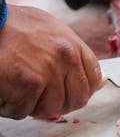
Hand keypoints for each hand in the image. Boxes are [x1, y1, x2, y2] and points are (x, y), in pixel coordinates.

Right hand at [0, 5, 101, 119]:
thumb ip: (69, 53)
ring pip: (50, 109)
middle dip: (58, 104)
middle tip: (39, 97)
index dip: (81, 91)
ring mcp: (48, 71)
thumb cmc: (9, 25)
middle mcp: (66, 58)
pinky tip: (3, 90)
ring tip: (16, 88)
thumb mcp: (48, 30)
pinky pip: (23, 111)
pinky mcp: (28, 84)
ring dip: (31, 105)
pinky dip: (9, 106)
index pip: (94, 79)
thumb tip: (93, 79)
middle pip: (77, 100)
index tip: (69, 93)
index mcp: (72, 45)